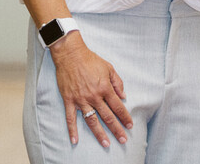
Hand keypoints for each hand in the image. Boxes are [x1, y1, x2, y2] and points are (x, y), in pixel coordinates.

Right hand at [49, 31, 132, 147]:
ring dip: (99, 134)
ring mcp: (81, 100)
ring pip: (92, 121)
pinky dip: (72, 130)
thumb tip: (124, 96)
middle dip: (117, 129)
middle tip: (123, 140)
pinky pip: (70, 118)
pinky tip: (75, 140)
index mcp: (105, 88)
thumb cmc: (90, 60)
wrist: (71, 55)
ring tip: (106, 144)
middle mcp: (94, 96)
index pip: (118, 107)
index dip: (125, 117)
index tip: (130, 126)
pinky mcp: (69, 100)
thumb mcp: (109, 68)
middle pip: (108, 117)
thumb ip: (117, 83)